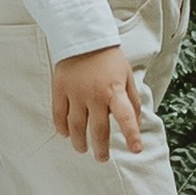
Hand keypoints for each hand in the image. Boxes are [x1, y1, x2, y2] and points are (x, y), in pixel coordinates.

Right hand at [53, 44, 143, 158]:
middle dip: (101, 148)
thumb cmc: (108, 58)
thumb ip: (132, 100)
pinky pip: (59, 115)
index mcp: (114, 90)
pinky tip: (66, 134)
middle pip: (98, 130)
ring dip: (80, 142)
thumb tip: (136, 122)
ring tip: (83, 149)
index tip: (136, 149)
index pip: (126, 118)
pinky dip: (62, 128)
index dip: (132, 135)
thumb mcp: (127, 75)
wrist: (83, 36)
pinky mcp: (60, 90)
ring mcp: (75, 93)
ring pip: (76, 127)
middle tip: (102, 158)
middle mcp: (94, 95)